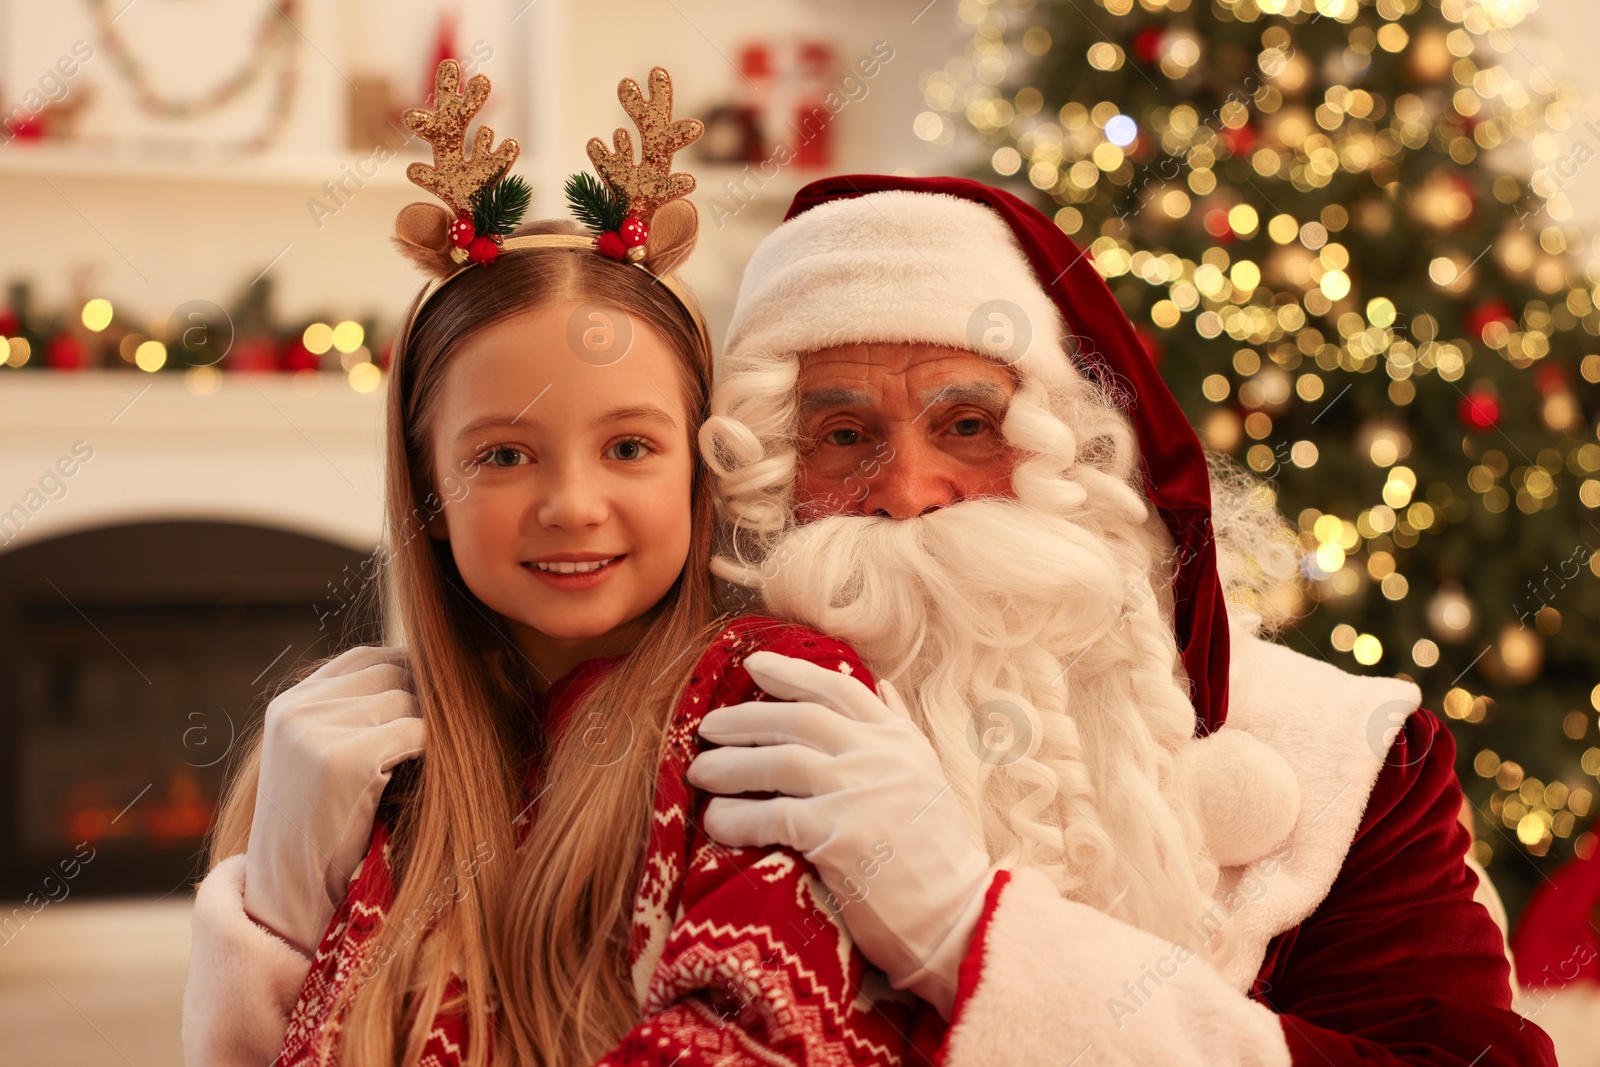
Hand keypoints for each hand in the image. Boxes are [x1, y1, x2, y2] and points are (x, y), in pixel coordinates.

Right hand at [245, 645, 423, 953]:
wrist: (292, 898)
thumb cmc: (323, 832)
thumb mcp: (322, 759)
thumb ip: (355, 715)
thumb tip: (431, 674)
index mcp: (289, 705)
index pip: (367, 658)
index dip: (409, 673)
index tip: (438, 702)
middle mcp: (296, 710)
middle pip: (392, 672)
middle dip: (428, 697)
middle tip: (458, 726)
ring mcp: (315, 733)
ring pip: (407, 699)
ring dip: (432, 726)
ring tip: (442, 755)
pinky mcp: (342, 760)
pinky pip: (414, 732)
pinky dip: (433, 749)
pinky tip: (433, 774)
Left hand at [687, 650, 992, 1018]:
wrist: (955, 915)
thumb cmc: (936, 853)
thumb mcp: (927, 775)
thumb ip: (900, 727)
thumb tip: (880, 685)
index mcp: (898, 739)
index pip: (839, 690)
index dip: (793, 673)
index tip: (756, 664)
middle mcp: (878, 756)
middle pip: (797, 719)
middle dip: (744, 719)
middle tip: (707, 727)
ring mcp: (858, 792)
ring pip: (778, 762)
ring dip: (730, 767)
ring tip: (699, 773)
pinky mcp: (838, 835)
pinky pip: (772, 817)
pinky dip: (737, 818)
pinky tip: (716, 822)